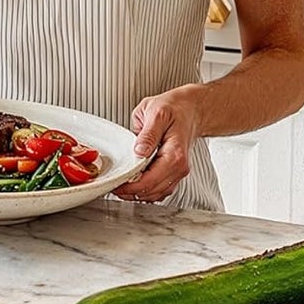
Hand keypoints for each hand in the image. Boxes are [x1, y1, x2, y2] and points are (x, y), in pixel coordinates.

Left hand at [114, 87, 202, 203]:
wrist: (190, 110)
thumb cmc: (174, 109)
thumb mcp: (157, 113)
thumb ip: (148, 134)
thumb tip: (139, 151)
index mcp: (175, 154)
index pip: (151, 180)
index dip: (131, 186)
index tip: (116, 185)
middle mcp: (179, 167)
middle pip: (153, 191)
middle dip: (131, 192)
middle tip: (113, 187)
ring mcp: (177, 172)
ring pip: (157, 193)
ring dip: (138, 194)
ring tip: (120, 188)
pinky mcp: (174, 172)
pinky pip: (160, 188)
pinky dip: (146, 191)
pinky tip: (133, 185)